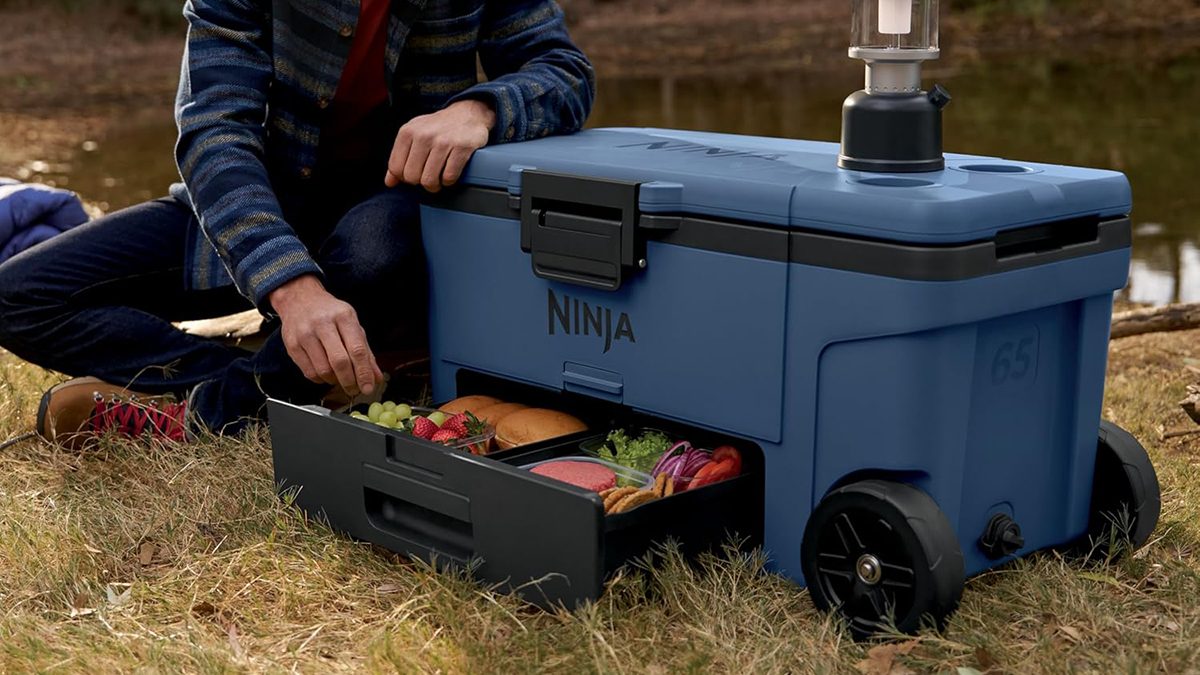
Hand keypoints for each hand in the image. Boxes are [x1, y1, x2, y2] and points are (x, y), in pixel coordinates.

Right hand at [269, 275, 382, 396]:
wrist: (299, 299)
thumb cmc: (329, 313)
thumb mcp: (352, 325)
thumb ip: (366, 352)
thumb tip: (375, 377)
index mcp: (343, 316)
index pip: (357, 350)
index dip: (364, 372)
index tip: (368, 387)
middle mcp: (323, 324)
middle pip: (339, 362)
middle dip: (350, 381)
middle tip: (355, 390)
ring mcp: (305, 334)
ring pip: (323, 370)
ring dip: (335, 381)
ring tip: (340, 379)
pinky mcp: (292, 345)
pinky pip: (309, 372)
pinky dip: (321, 379)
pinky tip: (326, 375)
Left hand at [384, 99, 495, 192]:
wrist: (467, 114)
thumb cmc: (439, 127)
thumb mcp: (414, 135)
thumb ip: (399, 157)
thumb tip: (389, 182)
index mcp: (408, 132)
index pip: (396, 168)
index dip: (404, 177)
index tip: (414, 173)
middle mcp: (423, 135)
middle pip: (412, 177)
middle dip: (420, 182)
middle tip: (428, 176)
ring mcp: (443, 141)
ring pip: (429, 180)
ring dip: (435, 185)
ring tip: (438, 178)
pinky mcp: (461, 148)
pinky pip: (449, 177)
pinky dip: (449, 180)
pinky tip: (449, 173)